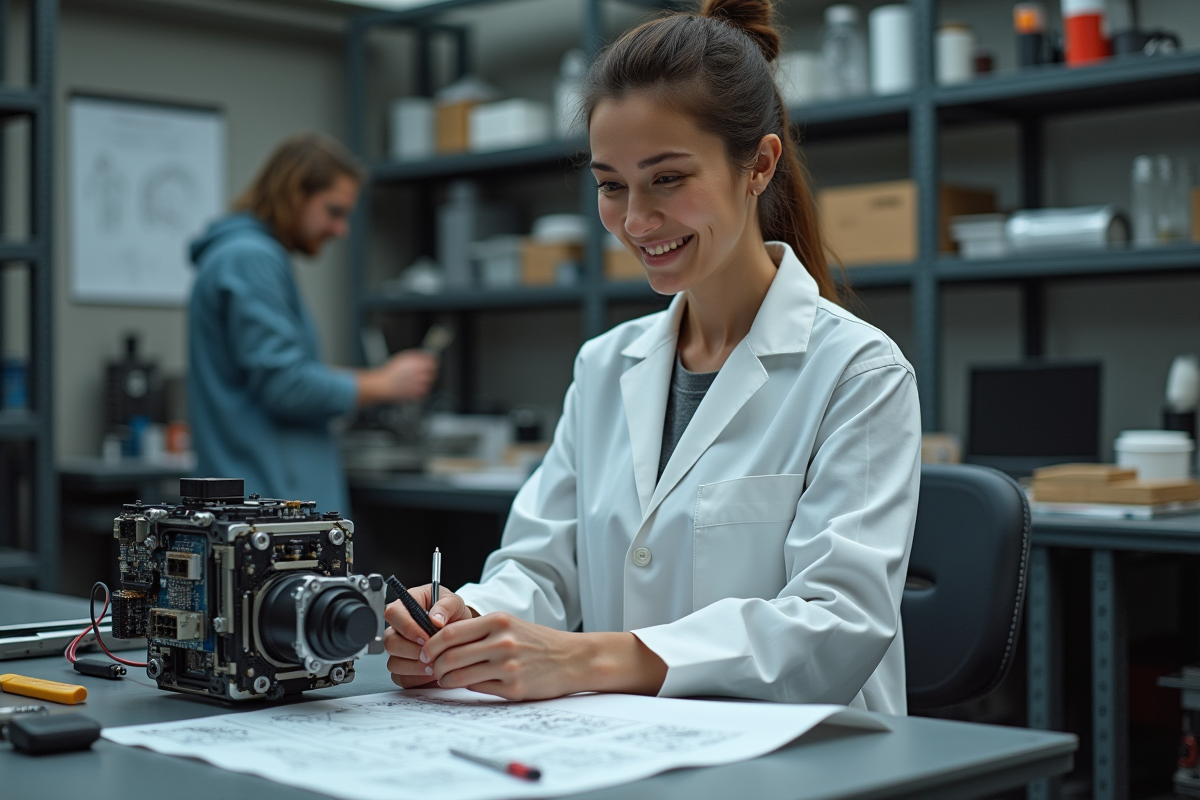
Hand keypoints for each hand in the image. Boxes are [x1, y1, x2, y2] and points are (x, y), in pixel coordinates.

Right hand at [357, 349, 437, 404]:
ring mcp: (417, 383)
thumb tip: (426, 357)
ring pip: (430, 382)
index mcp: (413, 362)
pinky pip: (425, 392)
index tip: (432, 364)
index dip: (433, 363)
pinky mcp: (415, 393)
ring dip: (426, 382)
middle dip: (430, 372)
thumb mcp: (402, 359)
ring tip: (418, 381)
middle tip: (425, 374)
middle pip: (433, 372)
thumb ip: (416, 357)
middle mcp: (416, 372)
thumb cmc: (389, 373)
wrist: (382, 386)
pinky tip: (415, 388)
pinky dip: (422, 390)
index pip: (432, 361)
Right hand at [383, 585, 475, 688]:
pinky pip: (401, 678)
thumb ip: (445, 605)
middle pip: (390, 643)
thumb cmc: (453, 614)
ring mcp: (399, 650)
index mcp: (405, 607)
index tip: (426, 637)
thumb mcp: (454, 602)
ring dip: (416, 666)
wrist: (461, 633)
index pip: (393, 613)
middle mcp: (397, 630)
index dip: (407, 627)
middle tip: (433, 653)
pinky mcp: (403, 668)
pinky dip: (418, 679)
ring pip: (394, 663)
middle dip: (413, 651)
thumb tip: (435, 618)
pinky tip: (432, 672)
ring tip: (436, 664)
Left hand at [420, 615, 667, 700]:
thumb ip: (478, 632)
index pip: (449, 633)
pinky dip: (467, 688)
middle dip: (434, 666)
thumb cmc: (538, 642)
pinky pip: (477, 689)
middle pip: (449, 656)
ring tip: (446, 679)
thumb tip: (441, 644)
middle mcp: (502, 641)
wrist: (573, 658)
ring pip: (459, 676)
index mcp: (498, 621)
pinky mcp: (513, 687)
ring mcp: (507, 665)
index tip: (426, 652)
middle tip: (431, 669)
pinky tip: (469, 684)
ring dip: (446, 680)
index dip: (431, 645)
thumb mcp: (509, 625)